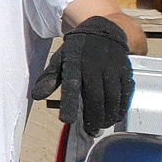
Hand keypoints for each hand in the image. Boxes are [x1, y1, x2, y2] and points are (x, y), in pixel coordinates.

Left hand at [30, 16, 133, 135]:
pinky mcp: (125, 71)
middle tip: (90, 130)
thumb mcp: (59, 60)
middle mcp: (95, 66)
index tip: (66, 120)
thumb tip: (36, 96)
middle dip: (92, 116)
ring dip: (107, 115)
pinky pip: (125, 92)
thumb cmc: (78, 50)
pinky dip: (121, 107)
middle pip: (95, 96)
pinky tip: (115, 116)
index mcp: (75, 63)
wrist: (104, 31)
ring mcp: (112, 69)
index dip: (69, 103)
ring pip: (112, 97)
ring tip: (101, 126)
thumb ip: (49, 79)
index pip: (71, 86)